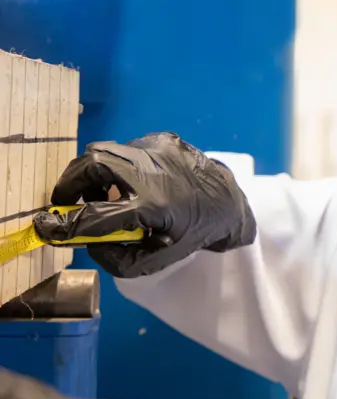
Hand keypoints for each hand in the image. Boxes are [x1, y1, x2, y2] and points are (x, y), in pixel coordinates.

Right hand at [34, 132, 256, 277]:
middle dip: (71, 182)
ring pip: (108, 151)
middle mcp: (151, 172)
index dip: (64, 223)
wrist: (228, 203)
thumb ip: (115, 257)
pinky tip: (140, 180)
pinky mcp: (164, 139)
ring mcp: (157, 150)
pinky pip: (130, 149)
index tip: (46, 225)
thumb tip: (83, 239)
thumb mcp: (156, 259)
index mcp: (151, 206)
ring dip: (97, 173)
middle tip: (68, 199)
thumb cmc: (191, 235)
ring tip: (108, 193)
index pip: (94, 215)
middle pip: (92, 164)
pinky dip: (124, 166)